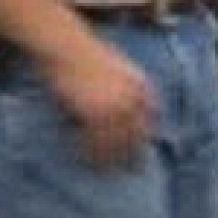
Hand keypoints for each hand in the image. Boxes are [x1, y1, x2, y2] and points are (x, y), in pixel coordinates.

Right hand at [42, 37, 155, 167]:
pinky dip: (91, 153)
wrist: (67, 44)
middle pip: (136, 134)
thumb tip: (126, 112)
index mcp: (142, 85)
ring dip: (111, 158)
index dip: (146, 135)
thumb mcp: (119, 69)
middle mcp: (133, 98)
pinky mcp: (94, 113)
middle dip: (134, 153)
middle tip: (132, 171)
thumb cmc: (87, 54)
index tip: (144, 149)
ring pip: (116, 141)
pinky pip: (95, 141)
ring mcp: (115, 107)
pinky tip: (87, 161)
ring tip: (107, 172)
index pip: (151, 117)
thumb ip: (127, 89)